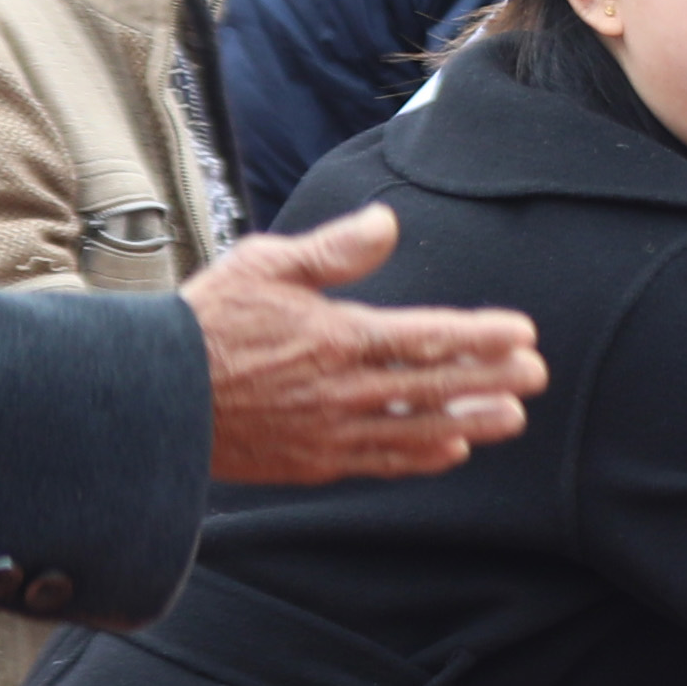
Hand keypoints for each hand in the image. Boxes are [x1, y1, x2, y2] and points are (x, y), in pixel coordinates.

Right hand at [183, 208, 547, 485]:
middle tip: (536, 375)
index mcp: (335, 336)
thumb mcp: (264, 267)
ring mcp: (328, 431)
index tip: (522, 333)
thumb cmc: (205, 323)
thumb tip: (386, 223)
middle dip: (491, 379)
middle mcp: (340, 389)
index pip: (426, 337)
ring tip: (513, 418)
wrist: (150, 396)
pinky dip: (420, 458)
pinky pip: (379, 462)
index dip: (479, 337)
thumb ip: (332, 251)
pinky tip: (452, 450)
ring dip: (470, 423)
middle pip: (434, 386)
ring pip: (416, 429)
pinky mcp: (313, 463)